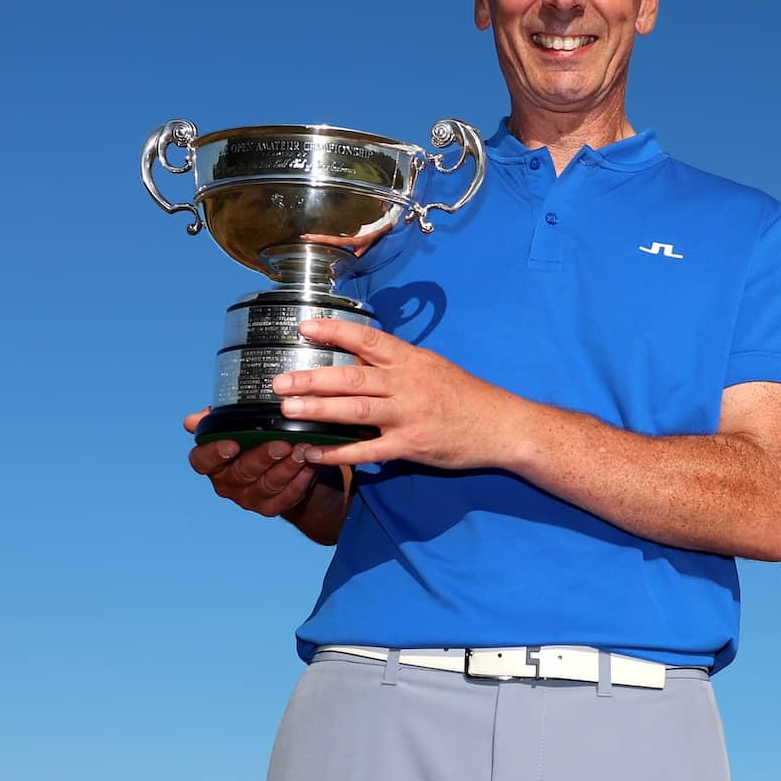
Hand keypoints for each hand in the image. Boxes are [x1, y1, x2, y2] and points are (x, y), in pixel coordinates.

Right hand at [183, 410, 319, 516]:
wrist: (285, 467)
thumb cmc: (257, 439)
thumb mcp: (239, 424)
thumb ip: (220, 420)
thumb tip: (192, 420)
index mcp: (213, 462)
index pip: (201, 460)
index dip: (214, 453)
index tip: (232, 443)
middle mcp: (227, 483)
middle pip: (241, 472)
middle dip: (262, 457)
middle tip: (282, 444)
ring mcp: (249, 498)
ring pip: (267, 484)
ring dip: (287, 467)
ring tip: (303, 450)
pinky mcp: (271, 508)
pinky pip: (286, 496)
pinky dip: (300, 480)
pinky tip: (310, 465)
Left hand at [272, 317, 526, 470]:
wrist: (501, 426)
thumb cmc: (465, 395)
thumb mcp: (432, 367)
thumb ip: (395, 363)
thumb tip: (354, 355)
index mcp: (411, 360)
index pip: (367, 339)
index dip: (334, 331)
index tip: (304, 327)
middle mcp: (407, 384)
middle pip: (352, 377)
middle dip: (312, 378)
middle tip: (279, 381)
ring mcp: (408, 416)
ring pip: (355, 410)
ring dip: (318, 409)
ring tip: (287, 410)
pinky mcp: (411, 446)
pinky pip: (367, 450)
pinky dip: (337, 453)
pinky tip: (313, 452)